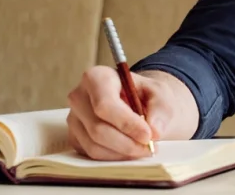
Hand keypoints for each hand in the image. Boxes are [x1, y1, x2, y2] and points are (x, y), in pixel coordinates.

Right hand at [66, 66, 200, 159]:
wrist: (135, 102)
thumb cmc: (144, 94)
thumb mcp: (159, 93)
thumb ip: (160, 108)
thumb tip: (155, 131)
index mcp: (97, 77)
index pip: (105, 104)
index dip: (126, 123)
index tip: (148, 135)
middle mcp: (79, 96)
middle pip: (98, 128)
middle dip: (127, 143)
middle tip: (150, 148)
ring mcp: (73, 118)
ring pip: (94, 145)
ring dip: (122, 152)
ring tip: (143, 149)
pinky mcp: (74, 137)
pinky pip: (91, 154)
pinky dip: (114, 157)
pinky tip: (129, 150)